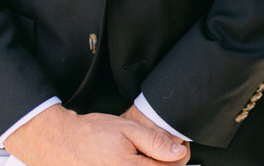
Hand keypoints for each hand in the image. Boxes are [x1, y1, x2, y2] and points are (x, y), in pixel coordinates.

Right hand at [2, 104, 187, 165]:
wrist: (57, 142)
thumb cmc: (90, 134)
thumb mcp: (128, 130)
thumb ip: (156, 142)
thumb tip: (178, 152)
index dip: (178, 157)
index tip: (177, 147)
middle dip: (163, 163)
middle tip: (160, 151)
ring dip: (148, 165)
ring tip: (137, 155)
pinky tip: (128, 161)